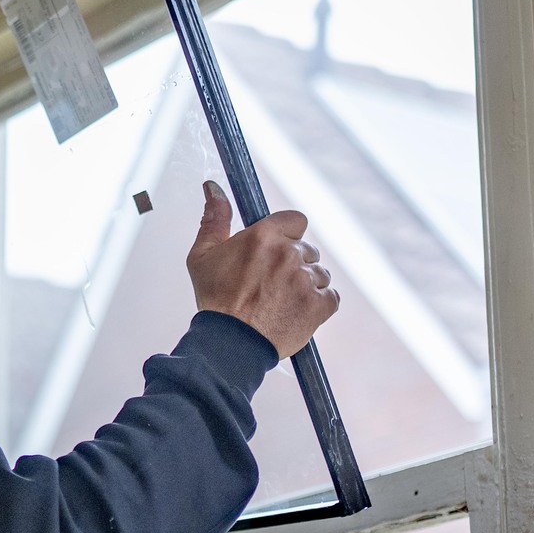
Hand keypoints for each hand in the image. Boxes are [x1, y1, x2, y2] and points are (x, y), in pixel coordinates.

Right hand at [184, 181, 338, 355]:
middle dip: (294, 264)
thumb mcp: (203, 256)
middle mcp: (288, 254)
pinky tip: (296, 312)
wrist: (230, 344)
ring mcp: (306, 280)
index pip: (296, 220)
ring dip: (306, 285)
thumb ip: (214, 218)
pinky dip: (318, 305)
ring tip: (282, 302)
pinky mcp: (319, 305)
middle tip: (271, 285)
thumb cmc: (215, 302)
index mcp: (263, 236)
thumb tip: (213, 188)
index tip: (277, 250)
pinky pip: (330, 297)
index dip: (288, 235)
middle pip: (307, 250)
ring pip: (319, 274)